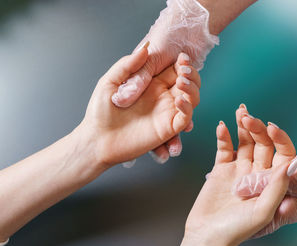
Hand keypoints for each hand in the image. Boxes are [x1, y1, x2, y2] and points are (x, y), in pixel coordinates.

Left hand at [79, 47, 200, 166]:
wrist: (98, 139)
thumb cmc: (101, 112)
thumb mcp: (110, 81)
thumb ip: (128, 65)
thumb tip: (146, 48)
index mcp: (151, 84)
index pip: (174, 70)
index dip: (182, 62)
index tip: (181, 56)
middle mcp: (162, 97)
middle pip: (188, 82)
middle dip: (191, 73)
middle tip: (184, 69)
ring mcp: (167, 112)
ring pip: (192, 98)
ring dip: (192, 88)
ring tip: (181, 82)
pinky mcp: (168, 128)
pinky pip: (185, 117)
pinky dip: (187, 108)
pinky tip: (179, 100)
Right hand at [174, 105, 296, 245]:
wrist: (208, 236)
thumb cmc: (237, 229)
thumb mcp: (263, 210)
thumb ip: (278, 186)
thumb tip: (293, 162)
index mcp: (271, 183)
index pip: (281, 155)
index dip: (277, 139)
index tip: (270, 126)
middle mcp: (257, 174)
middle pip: (261, 145)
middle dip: (256, 128)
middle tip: (247, 115)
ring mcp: (239, 171)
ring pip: (244, 143)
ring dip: (242, 127)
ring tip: (240, 112)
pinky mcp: (221, 170)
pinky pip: (225, 149)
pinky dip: (223, 137)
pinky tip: (222, 126)